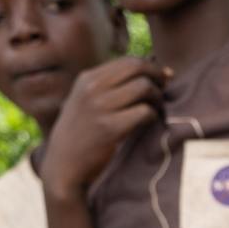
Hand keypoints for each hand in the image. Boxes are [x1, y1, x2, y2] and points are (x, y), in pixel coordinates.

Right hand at [43, 57, 167, 199]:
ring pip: (144, 87)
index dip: (151, 68)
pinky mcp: (110, 128)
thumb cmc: (82, 133)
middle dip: (157, 77)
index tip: (161, 79)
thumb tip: (157, 68)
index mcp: (87, 79)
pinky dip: (153, 115)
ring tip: (156, 108)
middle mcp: (92, 89)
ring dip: (157, 97)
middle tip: (164, 91)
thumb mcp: (86, 101)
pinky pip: (144, 112)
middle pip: (138, 68)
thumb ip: (112, 85)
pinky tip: (150, 122)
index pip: (128, 61)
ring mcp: (100, 107)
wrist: (64, 166)